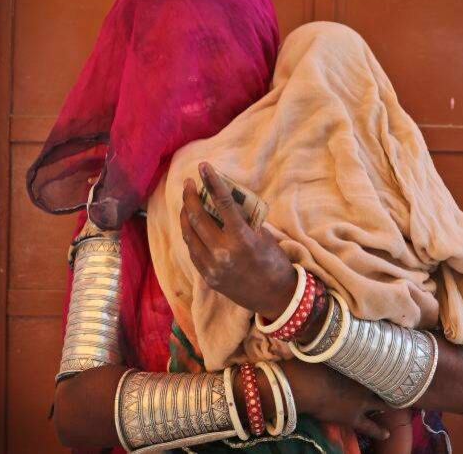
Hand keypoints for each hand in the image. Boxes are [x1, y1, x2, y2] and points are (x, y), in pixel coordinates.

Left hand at [180, 162, 296, 318]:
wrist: (276, 297)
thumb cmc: (274, 262)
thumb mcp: (264, 236)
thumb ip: (244, 220)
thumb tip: (226, 202)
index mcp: (242, 239)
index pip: (223, 203)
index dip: (212, 182)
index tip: (203, 166)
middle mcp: (223, 252)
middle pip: (197, 218)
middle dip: (190, 197)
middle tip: (189, 184)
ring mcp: (213, 266)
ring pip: (189, 235)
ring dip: (185, 215)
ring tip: (186, 203)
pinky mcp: (208, 277)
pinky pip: (192, 251)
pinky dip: (190, 235)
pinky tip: (191, 226)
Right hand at [280, 360, 391, 439]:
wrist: (308, 387)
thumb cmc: (311, 366)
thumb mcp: (323, 352)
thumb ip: (331, 349)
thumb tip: (328, 339)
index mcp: (356, 366)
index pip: (374, 365)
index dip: (381, 365)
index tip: (387, 361)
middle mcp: (362, 383)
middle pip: (380, 384)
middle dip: (388, 384)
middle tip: (396, 383)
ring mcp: (360, 402)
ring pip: (380, 405)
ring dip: (387, 405)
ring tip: (396, 406)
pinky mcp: (354, 418)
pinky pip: (370, 427)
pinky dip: (379, 431)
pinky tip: (386, 434)